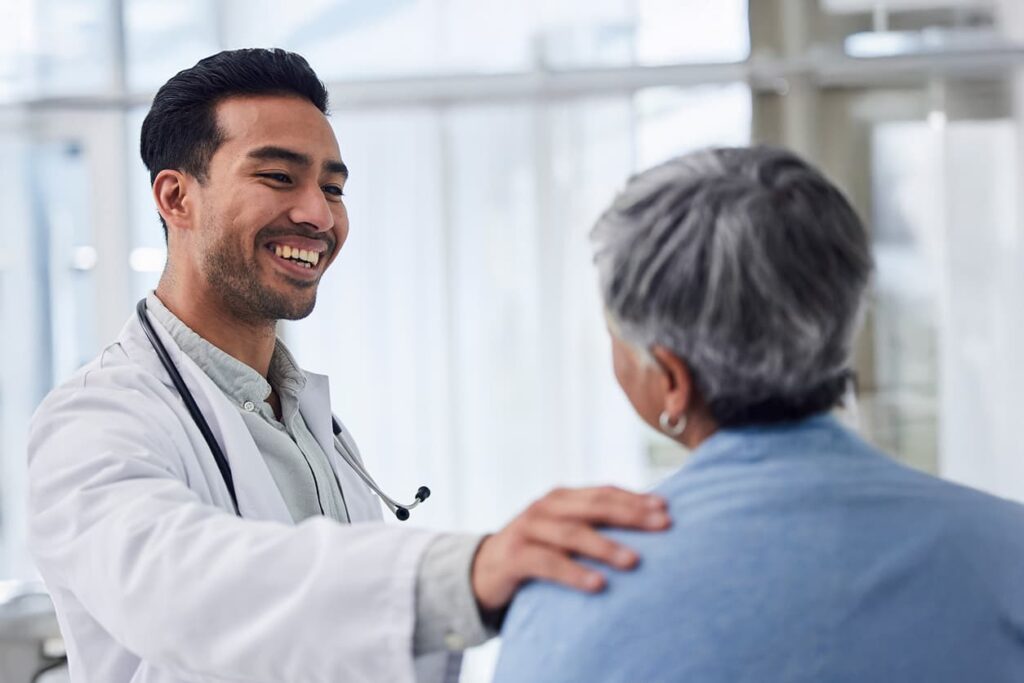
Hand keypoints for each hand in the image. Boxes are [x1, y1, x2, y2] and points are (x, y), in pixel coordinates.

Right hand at [471, 486, 669, 611]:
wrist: (482, 571)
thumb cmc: (536, 553)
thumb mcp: (562, 534)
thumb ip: (592, 527)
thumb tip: (645, 529)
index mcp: (562, 498)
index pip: (604, 492)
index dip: (635, 498)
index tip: (667, 509)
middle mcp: (546, 507)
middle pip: (594, 507)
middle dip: (631, 515)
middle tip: (663, 526)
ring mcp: (528, 529)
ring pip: (572, 533)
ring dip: (606, 547)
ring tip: (635, 561)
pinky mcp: (515, 555)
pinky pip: (549, 563)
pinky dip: (575, 574)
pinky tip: (599, 585)